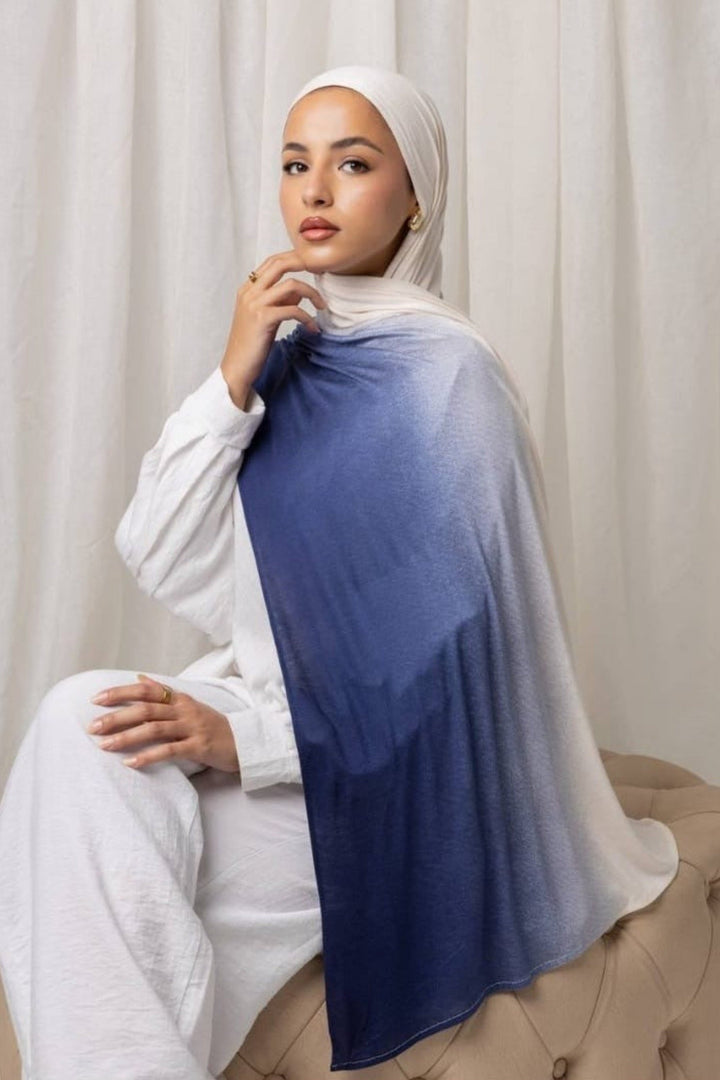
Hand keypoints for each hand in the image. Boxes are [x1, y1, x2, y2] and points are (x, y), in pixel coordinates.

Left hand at [86, 674, 239, 773]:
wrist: (243, 742)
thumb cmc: (212, 725)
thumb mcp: (188, 704)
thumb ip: (163, 692)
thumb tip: (139, 678)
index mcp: (180, 699)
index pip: (145, 691)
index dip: (120, 693)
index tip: (96, 699)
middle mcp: (184, 710)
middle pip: (145, 710)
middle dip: (116, 717)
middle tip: (92, 727)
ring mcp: (192, 728)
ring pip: (153, 729)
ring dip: (126, 737)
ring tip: (104, 745)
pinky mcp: (198, 746)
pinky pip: (169, 751)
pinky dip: (147, 756)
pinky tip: (130, 763)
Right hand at [220, 249, 326, 406]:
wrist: (236, 367)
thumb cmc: (251, 345)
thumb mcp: (266, 317)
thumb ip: (279, 301)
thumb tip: (299, 292)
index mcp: (248, 289)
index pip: (272, 262)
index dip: (295, 260)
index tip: (314, 267)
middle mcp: (249, 292)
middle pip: (279, 264)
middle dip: (304, 264)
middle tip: (322, 273)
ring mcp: (254, 304)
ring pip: (290, 285)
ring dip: (312, 293)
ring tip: (322, 306)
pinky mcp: (262, 319)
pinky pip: (293, 309)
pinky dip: (308, 318)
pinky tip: (313, 329)